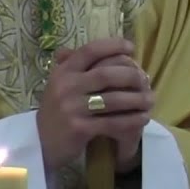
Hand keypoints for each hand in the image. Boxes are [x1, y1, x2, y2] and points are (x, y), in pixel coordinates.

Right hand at [64, 50, 152, 171]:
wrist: (39, 143)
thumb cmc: (55, 110)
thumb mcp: (59, 84)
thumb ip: (74, 65)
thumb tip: (95, 47)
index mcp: (63, 71)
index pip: (90, 51)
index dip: (113, 46)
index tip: (132, 48)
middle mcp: (66, 86)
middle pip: (106, 74)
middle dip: (131, 76)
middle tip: (146, 79)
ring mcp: (72, 108)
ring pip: (112, 100)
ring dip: (136, 100)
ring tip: (150, 100)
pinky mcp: (79, 129)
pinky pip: (112, 122)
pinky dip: (130, 120)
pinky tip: (142, 118)